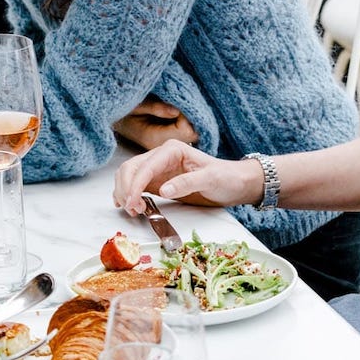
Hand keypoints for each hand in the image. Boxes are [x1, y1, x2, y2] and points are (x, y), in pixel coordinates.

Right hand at [112, 140, 257, 214]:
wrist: (235, 183)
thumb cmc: (226, 177)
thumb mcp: (211, 179)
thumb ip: (187, 183)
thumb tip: (163, 190)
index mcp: (172, 150)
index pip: (145, 166)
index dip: (135, 184)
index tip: (132, 202)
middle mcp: (161, 156)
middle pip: (131, 168)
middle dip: (126, 188)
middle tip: (132, 209)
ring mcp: (157, 169)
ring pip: (129, 175)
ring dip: (124, 192)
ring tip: (133, 209)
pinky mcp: (157, 181)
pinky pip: (135, 184)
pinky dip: (128, 194)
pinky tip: (127, 204)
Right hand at [113, 96, 198, 151]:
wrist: (112, 119)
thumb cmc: (120, 110)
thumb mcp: (134, 104)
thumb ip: (155, 107)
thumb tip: (176, 110)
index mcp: (154, 138)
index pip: (186, 131)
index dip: (188, 115)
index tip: (179, 102)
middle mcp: (162, 145)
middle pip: (193, 133)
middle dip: (191, 117)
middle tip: (180, 101)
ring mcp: (166, 143)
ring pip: (191, 132)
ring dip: (189, 118)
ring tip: (177, 104)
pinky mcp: (168, 139)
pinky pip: (186, 130)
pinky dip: (185, 119)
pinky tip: (176, 110)